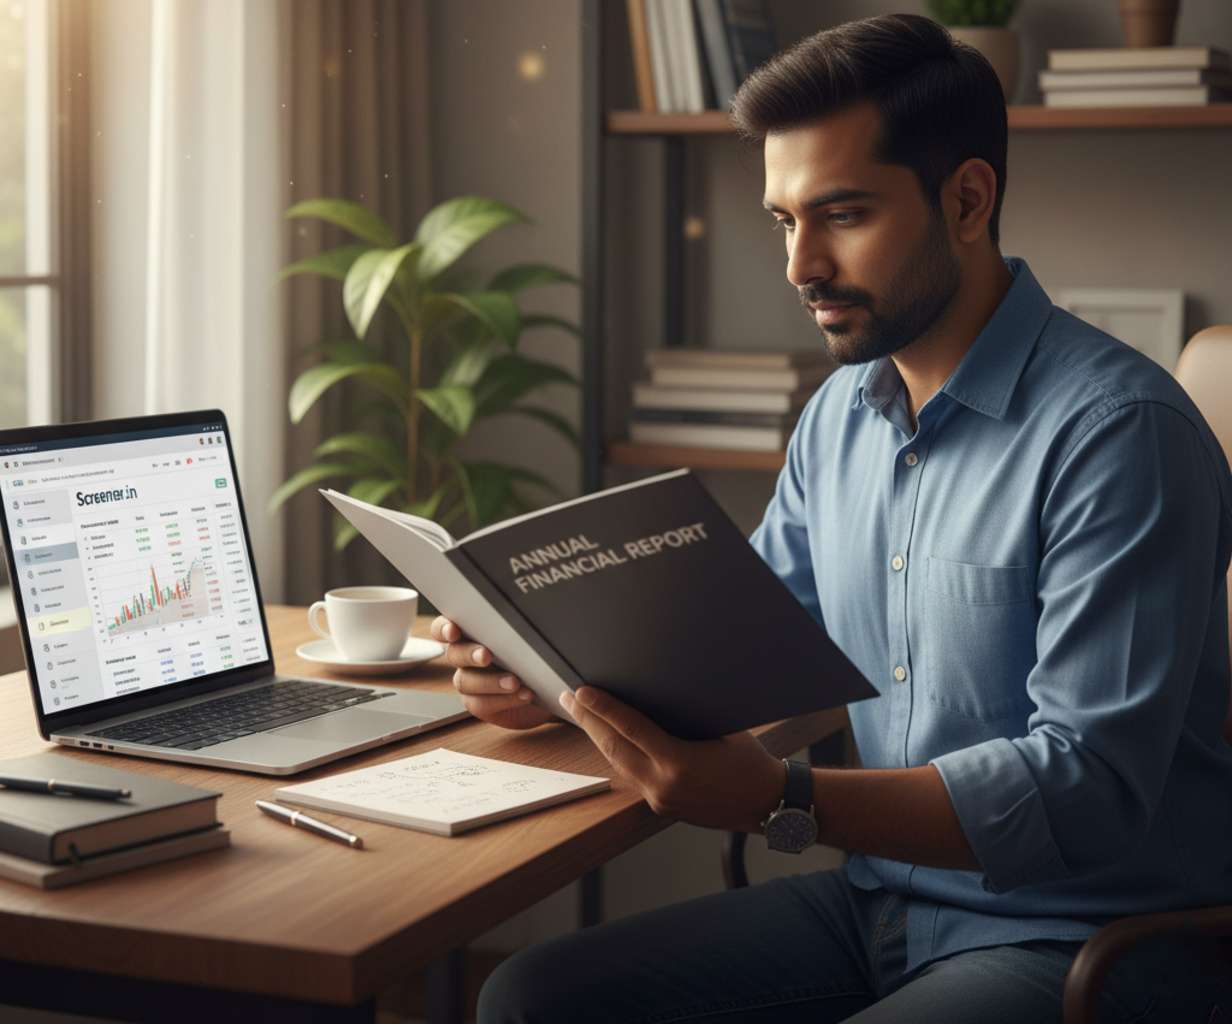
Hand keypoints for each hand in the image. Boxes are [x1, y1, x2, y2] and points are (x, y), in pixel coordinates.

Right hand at [430, 616, 554, 730]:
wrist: (548, 685)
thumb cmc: (536, 653)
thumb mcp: (529, 634)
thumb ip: (518, 624)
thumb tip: (527, 608)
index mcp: (471, 633)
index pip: (445, 627)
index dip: (443, 628)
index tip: (453, 631)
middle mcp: (464, 656)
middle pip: (454, 653)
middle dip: (469, 654)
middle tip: (486, 656)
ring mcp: (469, 681)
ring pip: (466, 681)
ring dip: (491, 681)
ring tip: (515, 682)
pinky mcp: (479, 703)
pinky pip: (481, 703)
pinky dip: (504, 699)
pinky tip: (524, 694)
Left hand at [559, 686, 785, 832]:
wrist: (768, 804)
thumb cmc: (751, 762)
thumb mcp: (722, 729)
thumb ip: (687, 716)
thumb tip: (656, 691)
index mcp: (679, 764)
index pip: (630, 729)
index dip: (604, 708)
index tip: (583, 691)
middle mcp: (663, 785)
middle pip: (613, 748)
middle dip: (588, 720)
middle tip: (568, 697)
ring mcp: (660, 799)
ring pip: (618, 764)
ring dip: (597, 738)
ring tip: (580, 714)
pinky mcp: (661, 806)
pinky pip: (631, 775)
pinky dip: (616, 754)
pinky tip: (607, 739)